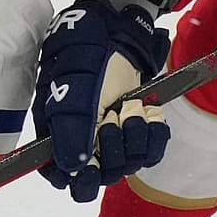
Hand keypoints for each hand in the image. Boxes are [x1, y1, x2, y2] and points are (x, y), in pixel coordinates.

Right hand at [32, 0, 172, 202]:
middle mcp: (88, 142)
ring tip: (129, 106)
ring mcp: (116, 138)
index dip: (79, 179)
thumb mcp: (75, 91)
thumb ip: (70, 130)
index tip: (91, 167)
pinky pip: (153, 151)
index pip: (65, 178)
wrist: (120, 37)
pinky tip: (149, 113)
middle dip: (111, 148)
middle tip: (111, 117)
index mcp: (61, 136)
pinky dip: (155, 133)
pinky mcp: (141, 132)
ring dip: (134, 134)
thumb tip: (71, 170)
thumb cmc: (90, 59)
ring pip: (130, 164)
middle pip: (103, 175)